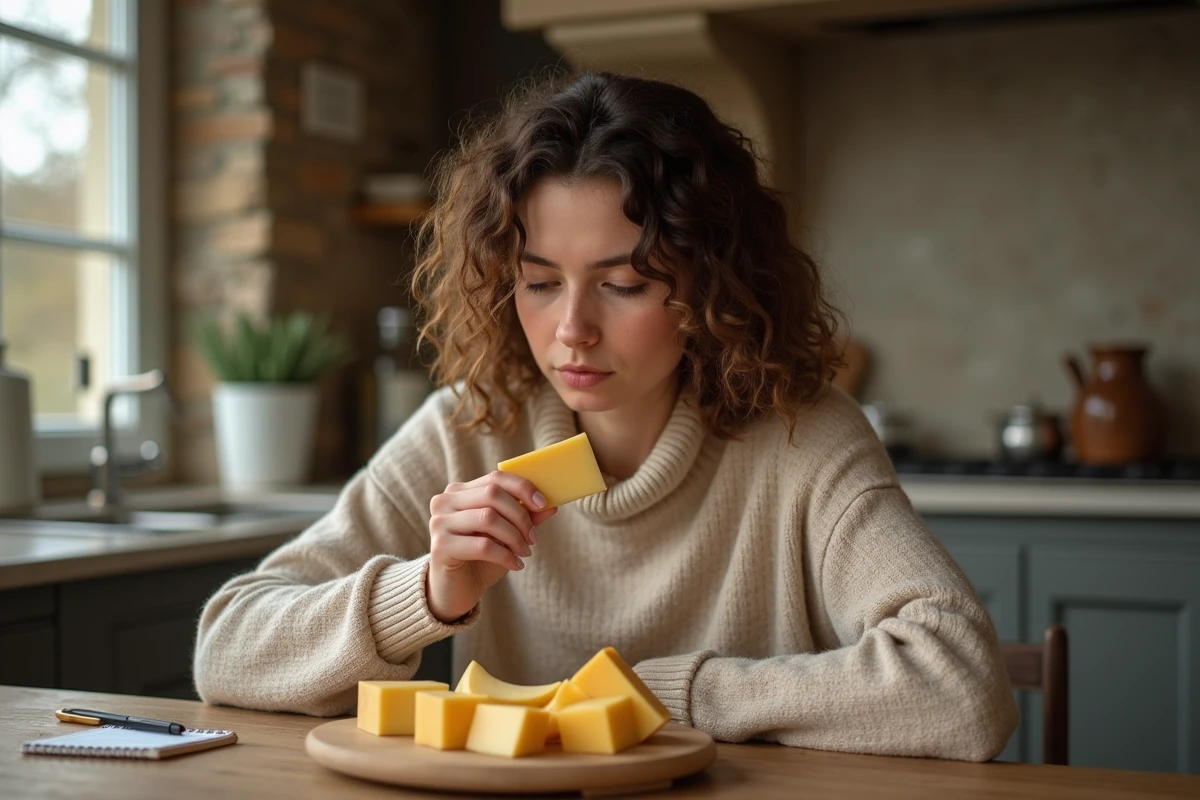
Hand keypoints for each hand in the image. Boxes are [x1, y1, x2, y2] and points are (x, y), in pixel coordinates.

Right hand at [426, 471, 557, 622]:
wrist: (454, 592)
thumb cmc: (480, 560)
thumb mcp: (506, 535)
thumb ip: (524, 517)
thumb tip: (551, 506)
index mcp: (459, 492)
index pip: (495, 478)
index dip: (522, 488)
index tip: (543, 504)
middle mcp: (444, 501)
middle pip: (493, 494)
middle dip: (520, 516)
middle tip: (533, 538)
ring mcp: (439, 522)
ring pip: (488, 517)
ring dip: (514, 537)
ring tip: (524, 552)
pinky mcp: (440, 546)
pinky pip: (483, 545)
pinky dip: (505, 556)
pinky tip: (514, 565)